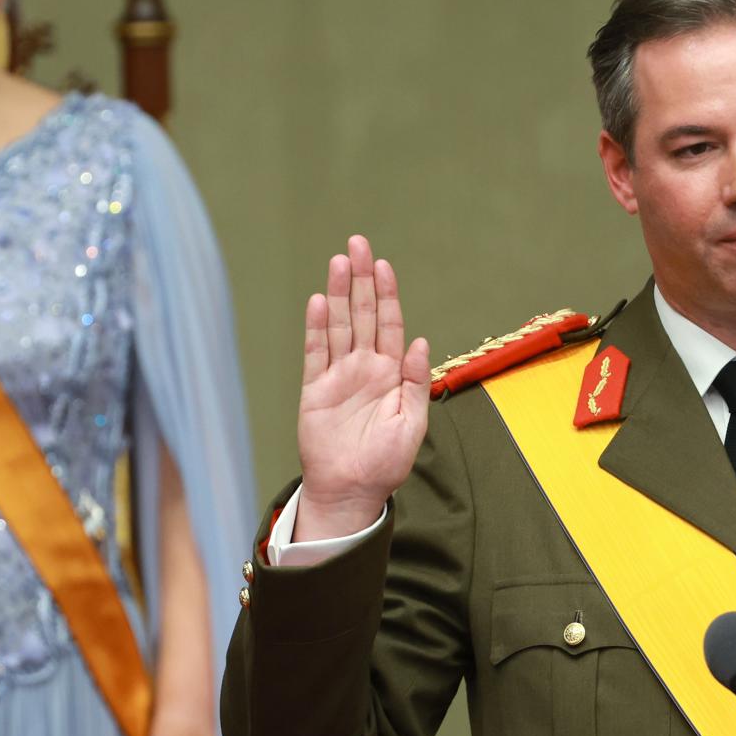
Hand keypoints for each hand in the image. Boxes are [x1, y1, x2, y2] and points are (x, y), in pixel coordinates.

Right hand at [296, 235, 428, 540]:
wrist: (352, 492)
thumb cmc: (386, 463)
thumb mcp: (412, 424)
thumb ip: (416, 383)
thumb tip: (421, 342)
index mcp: (391, 373)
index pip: (389, 324)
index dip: (387, 294)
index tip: (384, 265)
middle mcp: (364, 367)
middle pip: (361, 314)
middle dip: (361, 279)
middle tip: (358, 243)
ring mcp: (338, 376)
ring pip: (338, 326)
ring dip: (337, 294)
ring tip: (338, 262)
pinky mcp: (315, 390)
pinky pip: (315, 353)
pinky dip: (316, 328)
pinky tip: (317, 302)